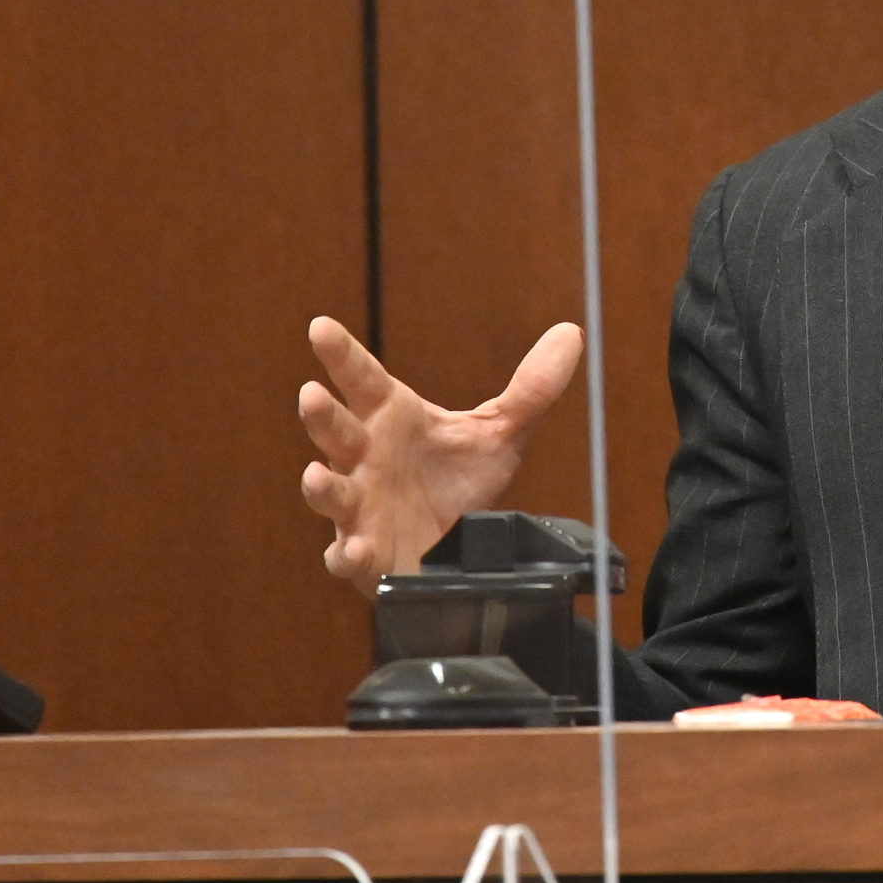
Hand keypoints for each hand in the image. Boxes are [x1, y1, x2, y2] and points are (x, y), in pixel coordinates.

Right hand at [297, 316, 584, 589]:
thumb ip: (532, 387)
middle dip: (321, 414)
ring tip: (316, 475)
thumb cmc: (459, 481)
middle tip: (311, 393)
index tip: (321, 327)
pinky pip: (348, 556)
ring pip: (331, 493)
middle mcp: (366, 459)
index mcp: (391, 420)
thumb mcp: (500, 432)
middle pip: (335, 431)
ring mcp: (360, 507)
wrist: (456, 548)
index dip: (342, 354)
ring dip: (320, 485)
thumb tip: (571, 332)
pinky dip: (347, 555)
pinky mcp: (366, 553)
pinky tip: (351, 552)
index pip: (363, 379)